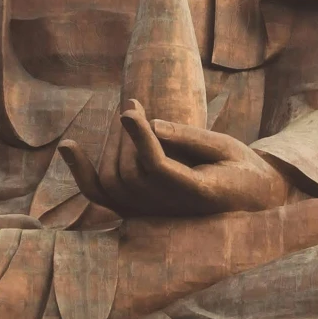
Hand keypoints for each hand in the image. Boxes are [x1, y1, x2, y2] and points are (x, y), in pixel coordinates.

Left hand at [61, 101, 294, 218]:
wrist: (249, 202)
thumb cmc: (241, 168)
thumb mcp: (227, 147)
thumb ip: (190, 138)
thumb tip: (152, 123)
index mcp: (198, 194)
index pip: (158, 169)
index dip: (140, 139)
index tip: (130, 109)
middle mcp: (170, 211)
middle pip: (130, 173)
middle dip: (125, 135)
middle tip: (132, 103)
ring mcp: (151, 215)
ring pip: (113, 182)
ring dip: (110, 145)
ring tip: (126, 117)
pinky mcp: (138, 211)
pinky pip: (102, 196)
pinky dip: (82, 173)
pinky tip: (68, 146)